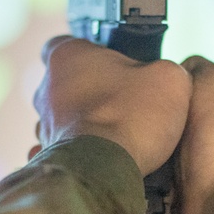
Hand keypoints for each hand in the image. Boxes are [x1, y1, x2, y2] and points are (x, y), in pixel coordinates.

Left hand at [32, 36, 191, 175]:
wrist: (106, 170)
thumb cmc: (130, 116)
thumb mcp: (169, 78)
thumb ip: (165, 70)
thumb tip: (165, 79)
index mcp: (67, 56)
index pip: (67, 43)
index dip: (92, 52)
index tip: (113, 64)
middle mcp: (46, 88)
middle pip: (69, 82)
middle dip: (95, 92)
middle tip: (127, 102)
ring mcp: (44, 124)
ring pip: (65, 118)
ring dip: (87, 123)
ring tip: (119, 135)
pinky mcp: (49, 156)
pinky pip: (63, 150)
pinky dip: (82, 153)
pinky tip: (105, 159)